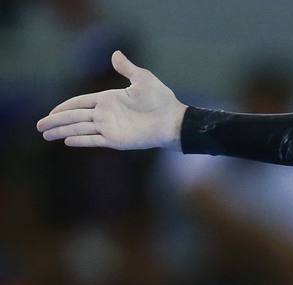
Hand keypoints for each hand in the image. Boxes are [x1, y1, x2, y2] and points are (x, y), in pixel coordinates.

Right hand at [37, 51, 185, 149]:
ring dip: (62, 131)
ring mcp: (110, 128)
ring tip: (46, 135)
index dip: (64, 107)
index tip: (50, 112)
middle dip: (56, 121)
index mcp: (108, 99)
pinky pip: (94, 140)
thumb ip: (126, 68)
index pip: (80, 103)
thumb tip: (115, 54)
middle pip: (74, 117)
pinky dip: (81, 140)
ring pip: (80, 129)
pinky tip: (67, 141)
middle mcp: (105, 114)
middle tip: (39, 126)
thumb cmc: (160, 100)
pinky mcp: (116, 140)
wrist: (173, 121)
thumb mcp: (143, 79)